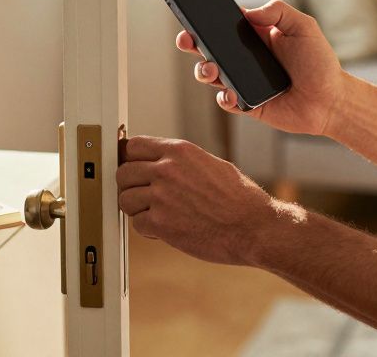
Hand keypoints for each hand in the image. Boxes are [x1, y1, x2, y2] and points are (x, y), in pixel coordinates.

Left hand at [116, 135, 278, 265]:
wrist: (253, 226)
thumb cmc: (240, 198)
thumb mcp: (211, 164)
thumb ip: (181, 161)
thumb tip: (161, 163)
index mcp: (180, 151)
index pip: (133, 146)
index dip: (131, 159)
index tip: (133, 168)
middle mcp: (167, 169)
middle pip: (123, 172)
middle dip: (130, 186)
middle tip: (142, 195)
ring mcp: (161, 196)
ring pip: (125, 199)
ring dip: (137, 209)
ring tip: (156, 214)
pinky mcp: (161, 223)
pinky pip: (137, 224)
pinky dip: (148, 229)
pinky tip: (166, 229)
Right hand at [177, 0, 345, 136]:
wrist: (331, 101)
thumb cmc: (319, 63)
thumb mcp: (304, 27)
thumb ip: (278, 11)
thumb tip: (248, 11)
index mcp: (256, 36)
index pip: (225, 24)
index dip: (207, 19)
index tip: (193, 12)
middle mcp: (245, 58)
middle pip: (210, 48)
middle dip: (192, 42)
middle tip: (187, 39)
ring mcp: (244, 82)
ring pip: (212, 74)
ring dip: (204, 70)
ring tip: (211, 68)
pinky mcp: (247, 105)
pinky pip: (226, 101)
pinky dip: (224, 97)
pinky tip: (231, 93)